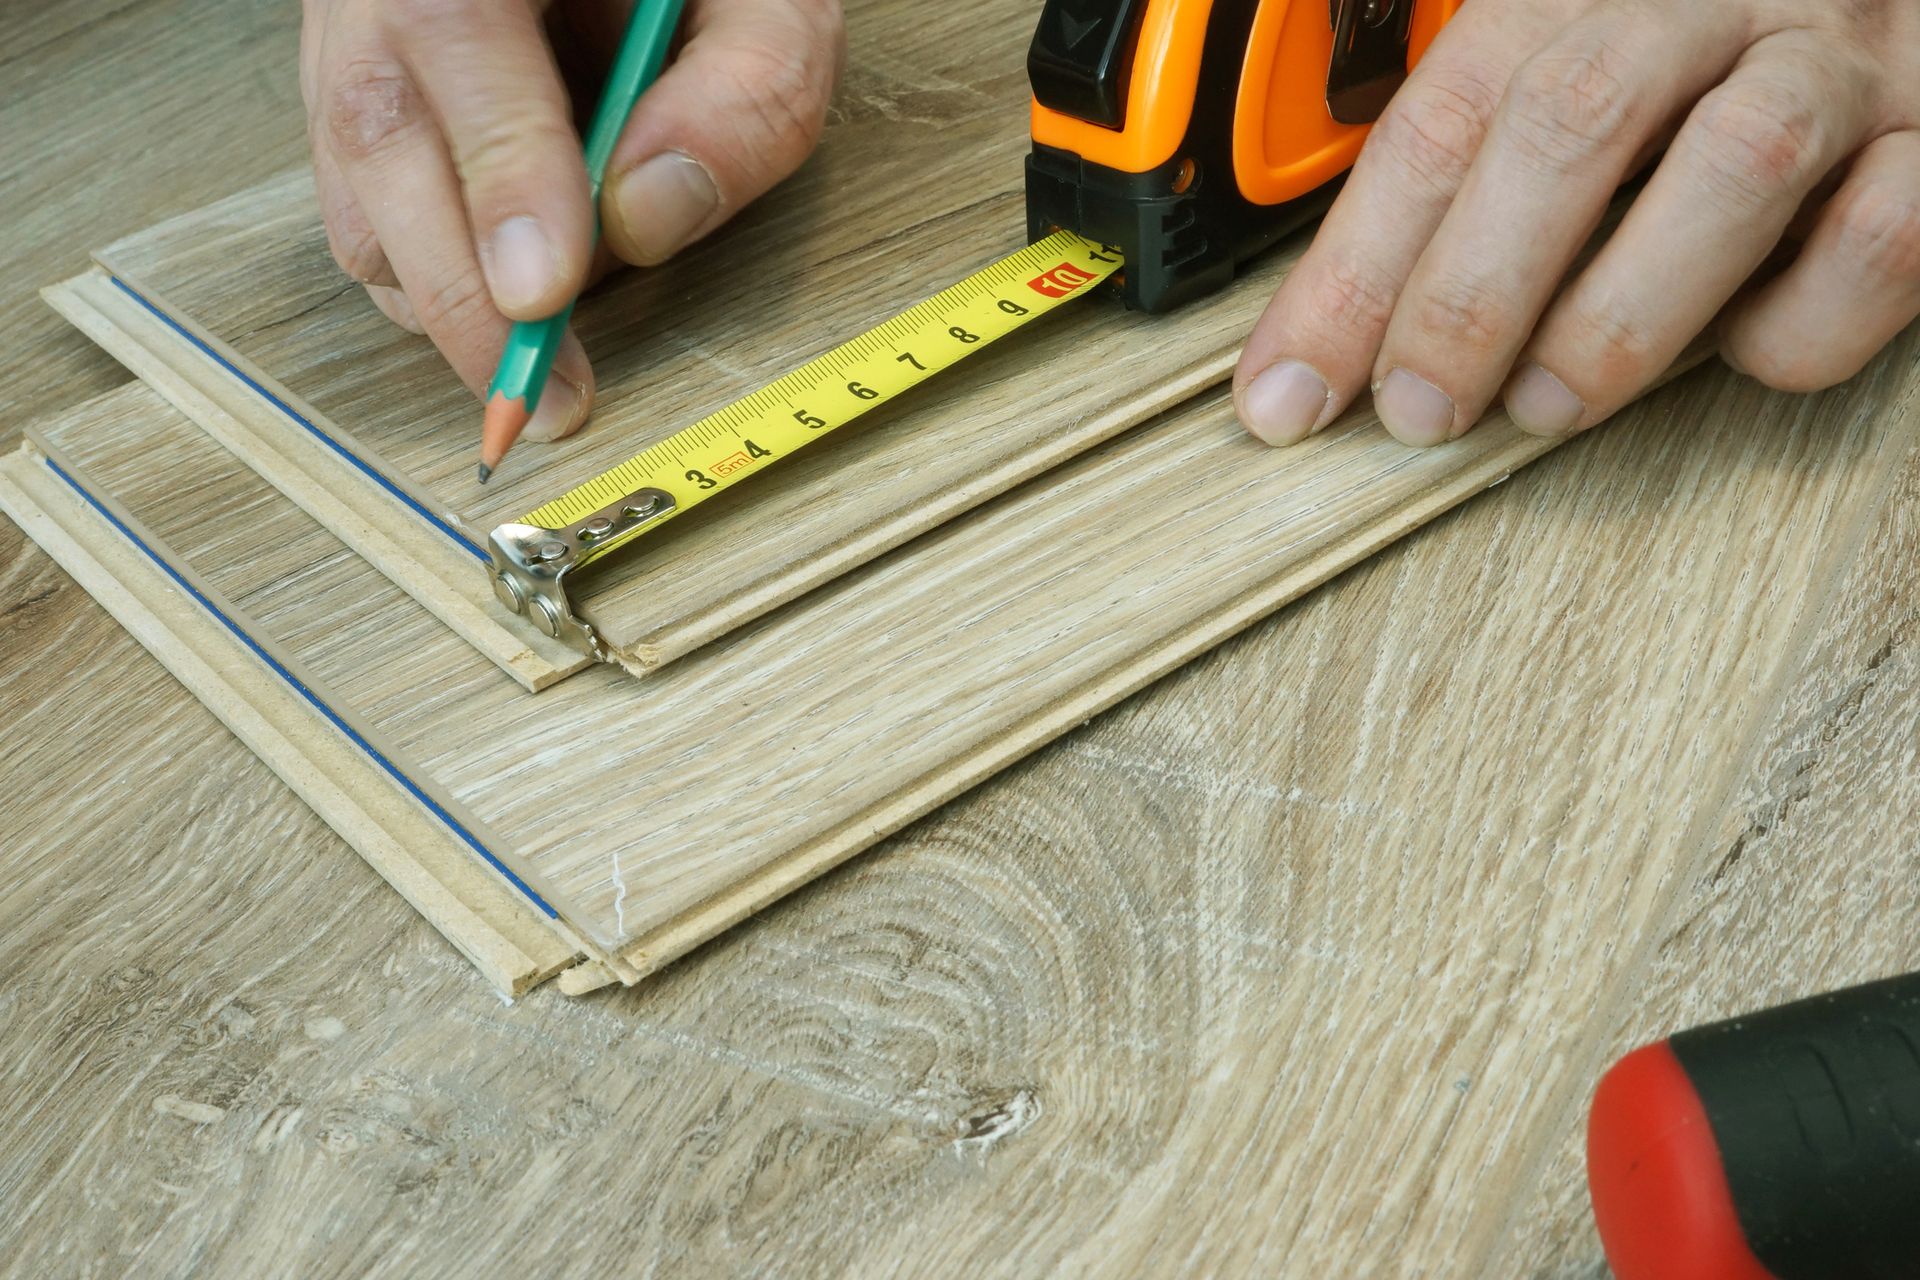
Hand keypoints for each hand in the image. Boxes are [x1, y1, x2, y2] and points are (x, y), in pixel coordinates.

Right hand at [300, 0, 845, 440]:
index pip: (453, 31)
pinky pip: (370, 220)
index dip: (499, 174)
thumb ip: (747, 89)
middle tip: (542, 396)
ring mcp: (348, 49)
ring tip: (554, 352)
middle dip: (460, 292)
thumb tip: (648, 218)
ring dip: (450, 299)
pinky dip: (443, 284)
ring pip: (358, 198)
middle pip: (375, 137)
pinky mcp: (356, 116)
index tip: (542, 293)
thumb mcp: (767, 2)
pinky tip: (524, 300)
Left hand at [1233, 0, 1919, 447]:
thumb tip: (1331, 333)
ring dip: (1616, 316)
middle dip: (1471, 290)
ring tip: (1547, 406)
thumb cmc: (1704, 60)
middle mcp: (1711, 2)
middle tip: (1419, 410)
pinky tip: (1744, 344)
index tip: (1287, 393)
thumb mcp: (1572, 70)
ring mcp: (1840, 64)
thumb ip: (1474, 166)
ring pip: (1732, 171)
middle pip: (1569, 122)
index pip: (1441, 120)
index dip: (1352, 270)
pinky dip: (1797, 324)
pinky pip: (1876, 243)